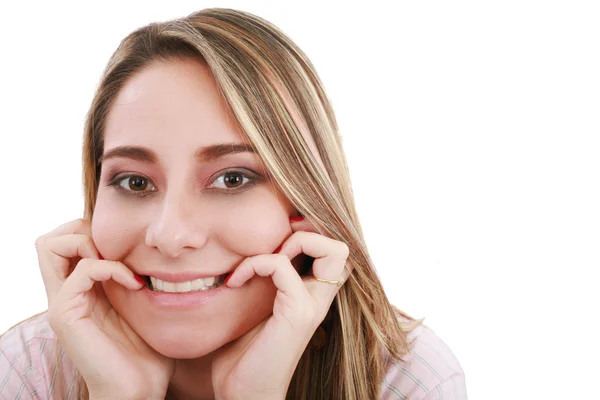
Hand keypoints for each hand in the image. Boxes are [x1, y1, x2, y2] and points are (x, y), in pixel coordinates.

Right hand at [35, 218, 174, 399]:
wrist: (138, 388)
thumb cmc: (145, 350)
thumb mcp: (140, 303)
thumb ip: (131, 277)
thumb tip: (149, 250)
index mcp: (82, 289)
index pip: (67, 241)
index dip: (92, 231)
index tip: (126, 248)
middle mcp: (66, 293)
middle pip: (50, 240)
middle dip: (83, 230)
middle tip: (116, 250)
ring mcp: (62, 303)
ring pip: (49, 246)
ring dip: (89, 242)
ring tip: (119, 264)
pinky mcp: (66, 315)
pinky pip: (81, 271)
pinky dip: (110, 267)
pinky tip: (132, 283)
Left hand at [211, 216, 349, 399]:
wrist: (243, 394)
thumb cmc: (245, 356)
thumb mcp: (256, 308)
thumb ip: (264, 282)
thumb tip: (244, 250)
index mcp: (312, 296)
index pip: (332, 251)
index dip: (309, 234)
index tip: (274, 241)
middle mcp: (319, 299)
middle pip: (342, 247)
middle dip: (308, 232)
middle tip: (275, 246)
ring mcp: (311, 306)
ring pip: (332, 250)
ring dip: (291, 242)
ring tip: (261, 262)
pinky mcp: (296, 314)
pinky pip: (282, 266)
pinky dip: (257, 263)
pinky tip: (236, 281)